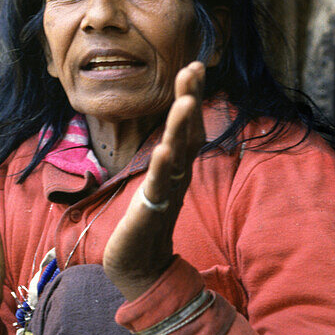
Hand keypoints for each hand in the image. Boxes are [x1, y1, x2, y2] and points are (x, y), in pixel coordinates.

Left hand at [103, 62, 205, 299]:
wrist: (140, 268)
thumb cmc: (146, 225)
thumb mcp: (158, 183)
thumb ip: (168, 158)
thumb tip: (174, 134)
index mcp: (177, 167)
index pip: (188, 126)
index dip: (192, 96)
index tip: (194, 65)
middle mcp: (177, 176)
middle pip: (189, 133)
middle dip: (191, 100)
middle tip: (194, 69)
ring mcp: (166, 193)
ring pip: (177, 155)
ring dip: (182, 129)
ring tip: (185, 102)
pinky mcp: (151, 212)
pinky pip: (159, 186)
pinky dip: (162, 167)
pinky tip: (164, 149)